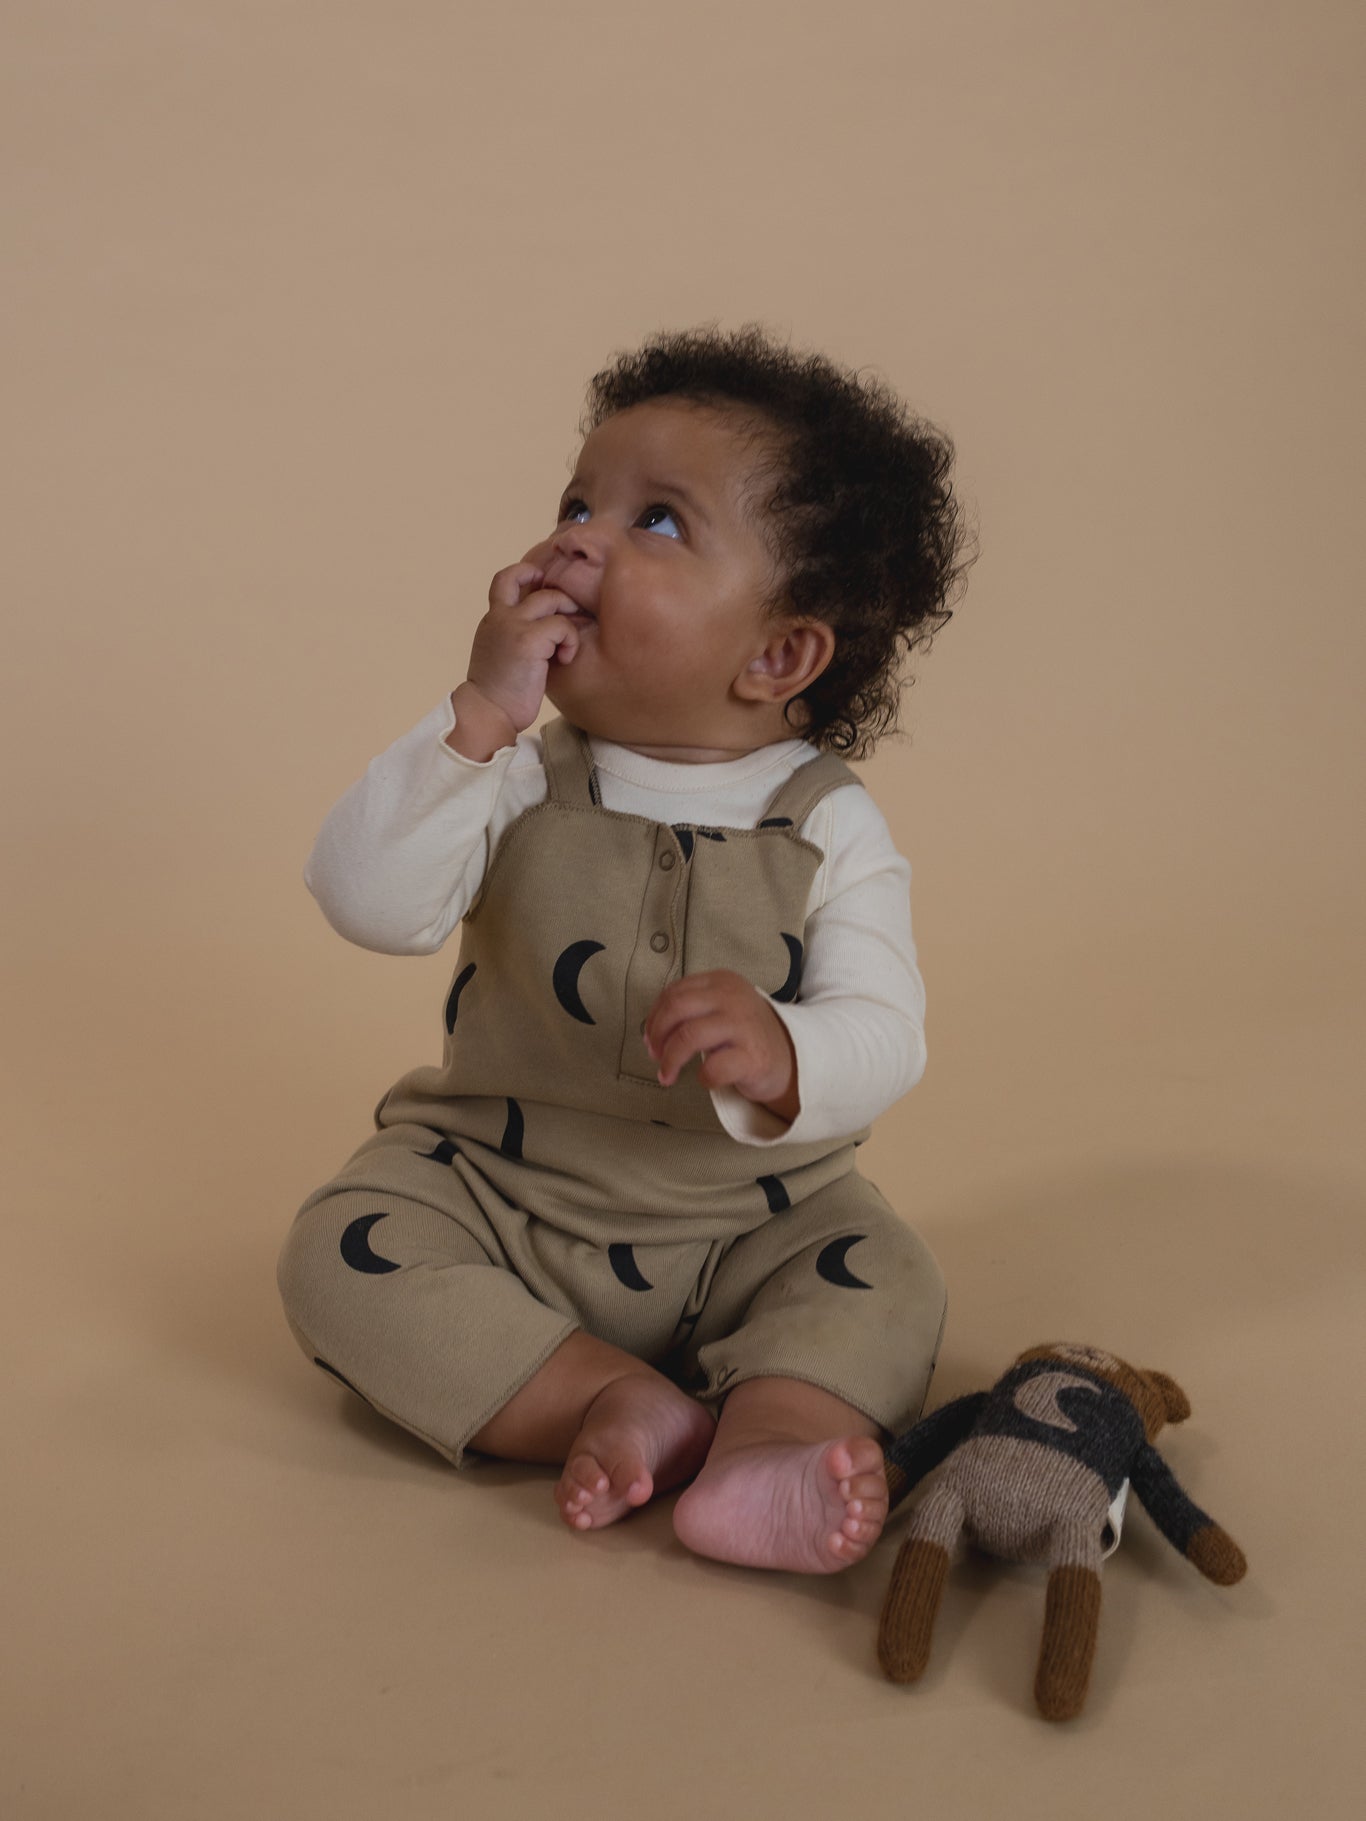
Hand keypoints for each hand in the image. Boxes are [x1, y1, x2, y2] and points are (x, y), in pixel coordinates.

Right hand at [459, 558, 584, 743]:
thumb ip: (514, 635)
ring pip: (553, 599)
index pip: (505, 579)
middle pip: (534, 580)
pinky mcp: (529, 640)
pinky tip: (565, 659)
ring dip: (569, 618)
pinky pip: (563, 626)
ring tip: (567, 645)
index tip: (543, 584)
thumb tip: (544, 631)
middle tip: (571, 617)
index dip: (526, 571)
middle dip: (560, 595)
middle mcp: (501, 616)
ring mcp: (514, 625)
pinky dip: (571, 642)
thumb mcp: (501, 654)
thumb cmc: (499, 693)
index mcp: (493, 620)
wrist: (486, 712)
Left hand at [643, 970, 798, 1122]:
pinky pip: (712, 1068)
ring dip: (670, 1060)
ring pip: (688, 1037)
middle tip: (655, 1056)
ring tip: (667, 1076)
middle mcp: (733, 997)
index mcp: (722, 981)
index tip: (650, 1039)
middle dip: (657, 1035)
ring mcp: (744, 1025)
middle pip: (676, 1009)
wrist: (791, 1057)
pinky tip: (706, 1079)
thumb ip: (690, 1011)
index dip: (654, 1018)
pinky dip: (702, 1077)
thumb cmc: (746, 1035)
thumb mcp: (721, 1008)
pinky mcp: (753, 1056)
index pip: (673, 992)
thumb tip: (650, 1034)